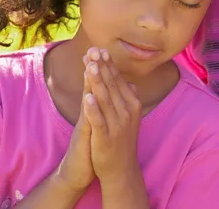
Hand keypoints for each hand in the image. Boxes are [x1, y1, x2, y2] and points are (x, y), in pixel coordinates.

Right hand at [52, 57, 94, 192]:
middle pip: (90, 88)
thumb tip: (109, 92)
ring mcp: (84, 125)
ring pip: (87, 101)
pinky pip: (86, 123)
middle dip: (93, 68)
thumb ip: (101, 107)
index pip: (96, 85)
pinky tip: (88, 98)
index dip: (99, 69)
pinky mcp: (84, 139)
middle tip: (93, 48)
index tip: (101, 49)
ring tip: (90, 64)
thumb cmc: (90, 147)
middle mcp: (87, 114)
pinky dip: (88, 110)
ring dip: (88, 83)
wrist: (79, 172)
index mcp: (93, 110)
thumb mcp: (96, 124)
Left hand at [82, 48, 142, 182]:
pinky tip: (87, 97)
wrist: (121, 169)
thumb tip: (131, 82)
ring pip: (105, 99)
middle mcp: (127, 111)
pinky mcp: (106, 137)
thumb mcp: (129, 117)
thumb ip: (127, 98)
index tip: (98, 49)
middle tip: (93, 50)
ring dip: (97, 81)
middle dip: (101, 66)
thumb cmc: (122, 140)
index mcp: (132, 103)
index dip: (107, 64)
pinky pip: (99, 120)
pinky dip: (93, 109)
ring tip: (90, 66)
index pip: (118, 79)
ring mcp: (118, 124)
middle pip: (111, 84)